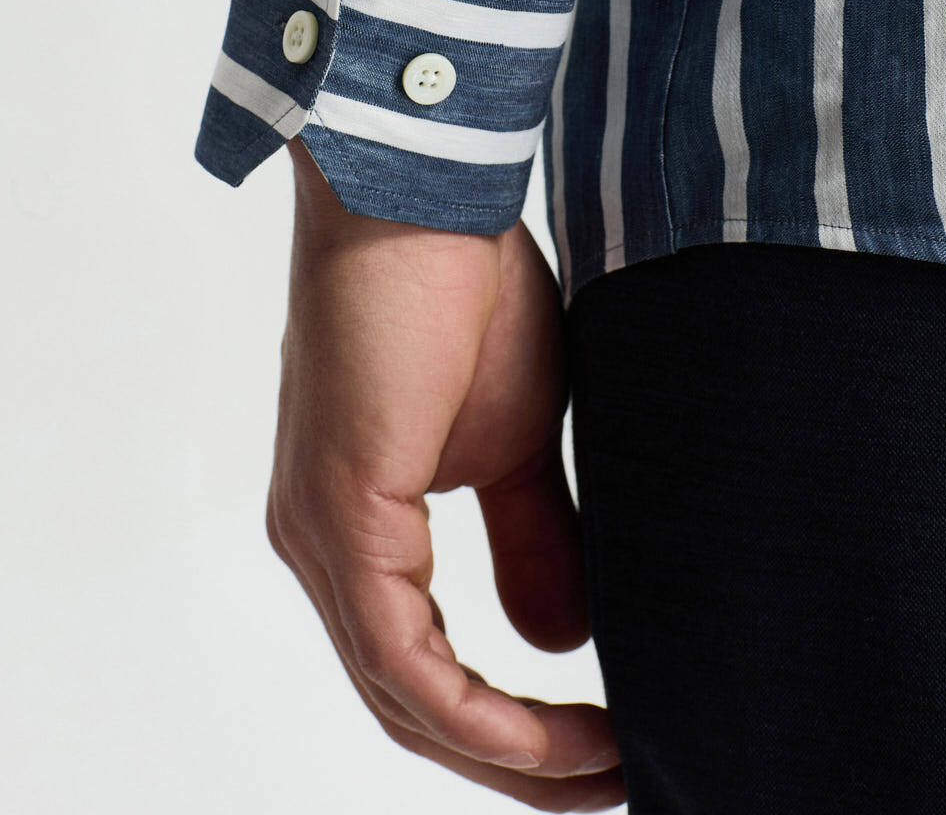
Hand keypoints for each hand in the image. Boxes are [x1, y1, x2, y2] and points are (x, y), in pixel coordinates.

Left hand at [266, 138, 624, 810]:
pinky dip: (479, 713)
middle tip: (616, 789)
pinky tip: (553, 736)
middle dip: (517, 765)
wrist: (424, 197)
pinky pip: (402, 660)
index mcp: (359, 526)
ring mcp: (323, 537)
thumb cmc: (462, 286)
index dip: (511, 729)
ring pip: (404, 701)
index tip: (606, 747)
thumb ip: (534, 537)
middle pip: (411, 708)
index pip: (422, 670)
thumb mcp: (517, 439)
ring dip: (510, 756)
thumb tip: (562, 642)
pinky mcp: (341, 514)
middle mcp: (323, 548)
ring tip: (608, 772)